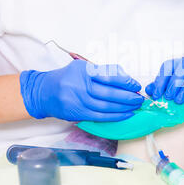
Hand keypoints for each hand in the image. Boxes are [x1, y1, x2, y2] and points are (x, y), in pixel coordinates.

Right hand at [20, 60, 143, 121]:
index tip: (136, 85)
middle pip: (109, 93)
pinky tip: (125, 114)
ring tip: (135, 106)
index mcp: (83, 71)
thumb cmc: (67, 78)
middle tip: (139, 98)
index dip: (125, 82)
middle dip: (127, 96)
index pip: (109, 76)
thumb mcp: (83, 68)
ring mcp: (77, 101)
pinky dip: (114, 116)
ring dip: (123, 108)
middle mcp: (79, 86)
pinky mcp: (77, 113)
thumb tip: (125, 79)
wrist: (44, 92)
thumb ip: (103, 72)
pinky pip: (99, 116)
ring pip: (106, 106)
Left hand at [145, 58, 183, 103]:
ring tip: (179, 100)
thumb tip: (148, 90)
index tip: (157, 94)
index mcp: (181, 63)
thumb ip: (161, 88)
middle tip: (169, 97)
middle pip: (183, 68)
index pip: (168, 66)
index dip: (161, 80)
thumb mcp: (175, 88)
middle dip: (174, 84)